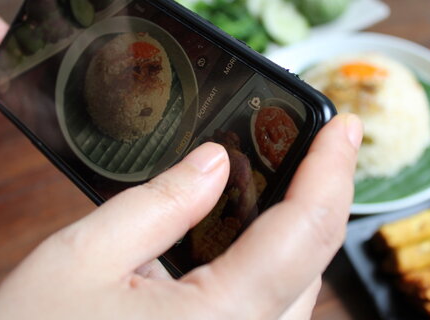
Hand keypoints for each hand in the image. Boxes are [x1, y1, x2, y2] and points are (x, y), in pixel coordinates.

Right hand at [0, 114, 361, 319]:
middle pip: (314, 257)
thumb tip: (214, 162)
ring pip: (299, 284)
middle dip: (323, 193)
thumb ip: (159, 204)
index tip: (345, 126)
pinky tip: (251, 227)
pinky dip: (274, 257)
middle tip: (318, 142)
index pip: (307, 229)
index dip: (332, 169)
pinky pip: (272, 304)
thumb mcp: (85, 259)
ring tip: (289, 172)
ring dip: (301, 225)